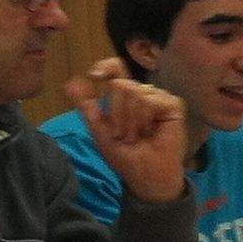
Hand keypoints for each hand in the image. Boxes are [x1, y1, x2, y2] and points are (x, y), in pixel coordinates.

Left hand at [62, 59, 187, 202]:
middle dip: (116, 115)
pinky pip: (148, 100)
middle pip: (119, 84)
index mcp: (124, 96)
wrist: (144, 174)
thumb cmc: (125, 155)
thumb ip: (86, 105)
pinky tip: (151, 132)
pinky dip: (143, 120)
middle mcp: (142, 93)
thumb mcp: (99, 129)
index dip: (106, 67)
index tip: (94, 76)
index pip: (116, 68)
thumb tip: (70, 82)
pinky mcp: (172, 104)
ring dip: (129, 122)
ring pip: (133, 92)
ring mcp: (158, 97)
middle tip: (125, 135)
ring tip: (137, 136)